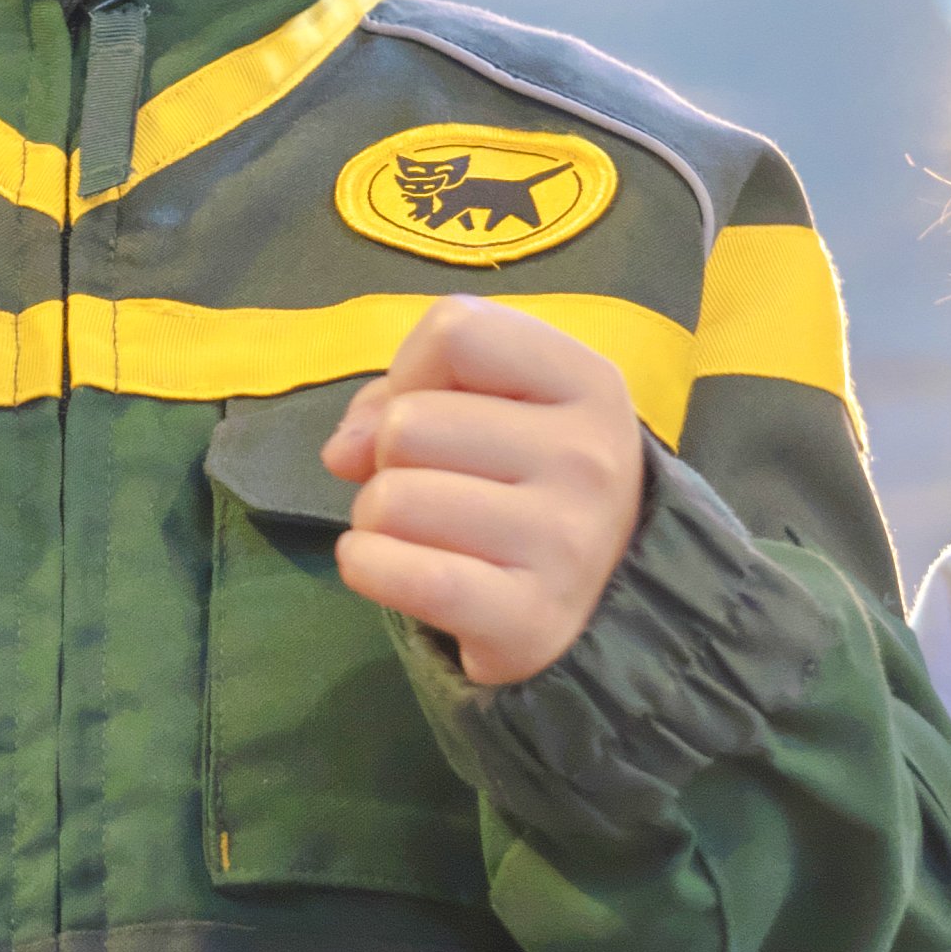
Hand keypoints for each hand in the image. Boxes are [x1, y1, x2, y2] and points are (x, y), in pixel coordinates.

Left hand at [316, 299, 649, 689]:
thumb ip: (409, 394)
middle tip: (432, 486)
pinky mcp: (531, 620)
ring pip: (391, 500)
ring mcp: (566, 543)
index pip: (455, 331)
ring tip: (422, 532)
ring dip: (376, 519)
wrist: (606, 596)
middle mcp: (588, 457)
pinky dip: (368, 567)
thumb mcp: (499, 405)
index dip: (413, 369)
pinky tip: (387, 568)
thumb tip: (344, 450)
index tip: (433, 408)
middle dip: (389, 457)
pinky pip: (405, 576)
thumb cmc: (531, 480)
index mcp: (588, 383)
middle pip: (407, 423)